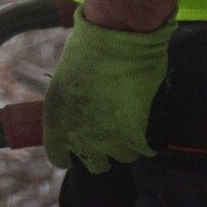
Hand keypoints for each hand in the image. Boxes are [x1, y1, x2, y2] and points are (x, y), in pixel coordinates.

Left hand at [42, 8, 173, 171]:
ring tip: (129, 115)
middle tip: (109, 129)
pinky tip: (145, 115)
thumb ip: (67, 109)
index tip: (80, 142)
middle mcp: (83, 140)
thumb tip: (76, 119)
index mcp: (57, 125)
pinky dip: (149, 135)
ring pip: (124, 155)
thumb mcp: (62, 83)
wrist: (116, 41)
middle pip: (96, 165)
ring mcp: (112, 141)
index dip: (71, 152)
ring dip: (127, 141)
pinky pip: (148, 148)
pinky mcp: (139, 138)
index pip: (60, 158)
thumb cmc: (86, 52)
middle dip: (102, 150)